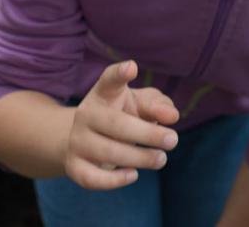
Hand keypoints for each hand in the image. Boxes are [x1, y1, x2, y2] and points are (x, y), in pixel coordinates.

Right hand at [64, 60, 179, 189]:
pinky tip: (134, 175)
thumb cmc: (122, 116)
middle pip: (116, 124)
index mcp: (103, 93)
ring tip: (161, 159)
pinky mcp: (74, 166)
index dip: (119, 73)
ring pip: (108, 152)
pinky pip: (92, 178)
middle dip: (148, 133)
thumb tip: (171, 116)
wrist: (86, 140)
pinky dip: (114, 180)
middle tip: (173, 140)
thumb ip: (159, 105)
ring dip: (139, 158)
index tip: (132, 68)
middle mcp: (86, 114)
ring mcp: (77, 140)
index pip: (109, 80)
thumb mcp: (141, 104)